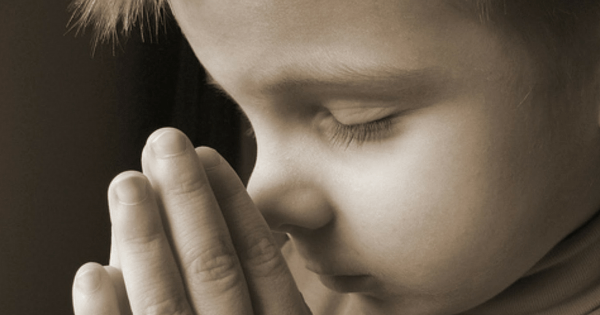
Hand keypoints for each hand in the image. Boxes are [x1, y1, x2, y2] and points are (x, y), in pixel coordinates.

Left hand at [72, 128, 310, 314]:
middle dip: (187, 201)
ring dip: (143, 240)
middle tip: (164, 142)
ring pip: (167, 305)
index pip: (262, 261)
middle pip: (214, 269)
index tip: (210, 156)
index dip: (235, 206)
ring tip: (125, 182)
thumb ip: (273, 297)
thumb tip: (251, 234)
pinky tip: (90, 271)